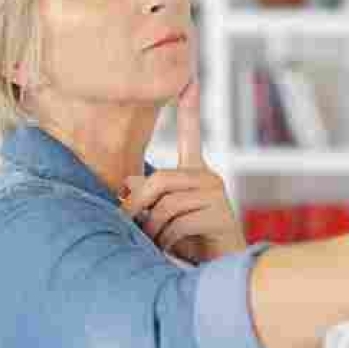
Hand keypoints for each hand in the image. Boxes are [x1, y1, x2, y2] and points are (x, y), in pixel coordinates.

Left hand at [120, 78, 246, 263]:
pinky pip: (179, 223)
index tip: (189, 79)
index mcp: (196, 173)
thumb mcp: (163, 216)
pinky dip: (166, 239)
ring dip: (152, 228)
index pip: (193, 134)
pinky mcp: (220, 215)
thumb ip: (148, 198)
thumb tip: (128, 183)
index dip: (190, 108)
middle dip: (138, 203)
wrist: (218, 268)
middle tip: (128, 221)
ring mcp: (217, 196)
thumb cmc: (190, 241)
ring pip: (167, 204)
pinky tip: (169, 249)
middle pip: (161, 179)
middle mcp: (209, 178)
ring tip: (154, 242)